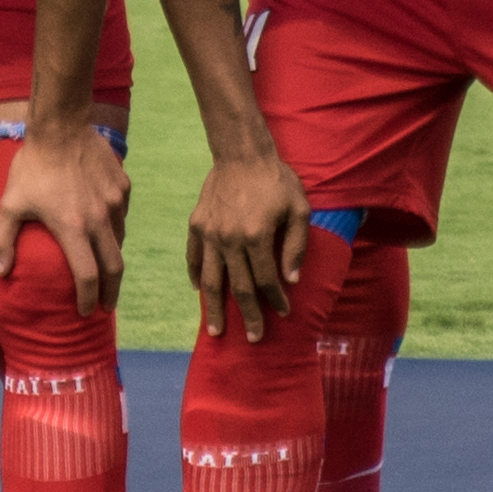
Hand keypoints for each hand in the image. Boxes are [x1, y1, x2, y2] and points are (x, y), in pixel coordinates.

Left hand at [0, 122, 131, 317]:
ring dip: (113, 258)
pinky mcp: (122, 186)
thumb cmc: (32, 167)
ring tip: (104, 267)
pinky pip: (122, 214)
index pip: (87, 276)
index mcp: (72, 228)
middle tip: (107, 306)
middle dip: (112, 293)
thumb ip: (3, 241)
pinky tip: (104, 226)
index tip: (86, 311)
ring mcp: (114, 202)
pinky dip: (115, 227)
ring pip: (120, 239)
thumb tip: (2, 272)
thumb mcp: (10, 204)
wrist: (61, 126)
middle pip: (114, 267)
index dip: (88, 299)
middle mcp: (99, 219)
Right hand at [183, 149, 312, 342]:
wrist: (242, 153)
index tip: (284, 314)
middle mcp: (229, 239)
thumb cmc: (276, 180)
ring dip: (215, 308)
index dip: (276, 300)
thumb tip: (292, 280)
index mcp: (256, 236)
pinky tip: (200, 292)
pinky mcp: (196, 224)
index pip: (266, 279)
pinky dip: (195, 276)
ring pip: (211, 279)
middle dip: (248, 315)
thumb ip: (296, 246)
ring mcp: (209, 233)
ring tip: (216, 331)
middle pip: (238, 287)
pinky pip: (193, 257)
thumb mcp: (299, 209)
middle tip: (254, 338)